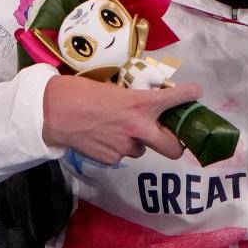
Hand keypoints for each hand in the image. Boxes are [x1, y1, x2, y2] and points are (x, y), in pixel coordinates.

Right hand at [41, 75, 202, 165]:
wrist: (52, 112)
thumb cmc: (79, 91)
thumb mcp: (113, 88)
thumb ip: (134, 100)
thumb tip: (145, 105)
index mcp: (140, 104)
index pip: (174, 99)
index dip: (189, 95)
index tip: (196, 93)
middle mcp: (138, 128)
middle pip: (173, 148)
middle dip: (175, 143)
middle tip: (169, 135)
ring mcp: (125, 147)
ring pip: (142, 149)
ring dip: (137, 141)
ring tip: (116, 128)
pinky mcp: (111, 159)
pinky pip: (122, 154)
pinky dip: (117, 147)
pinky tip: (101, 136)